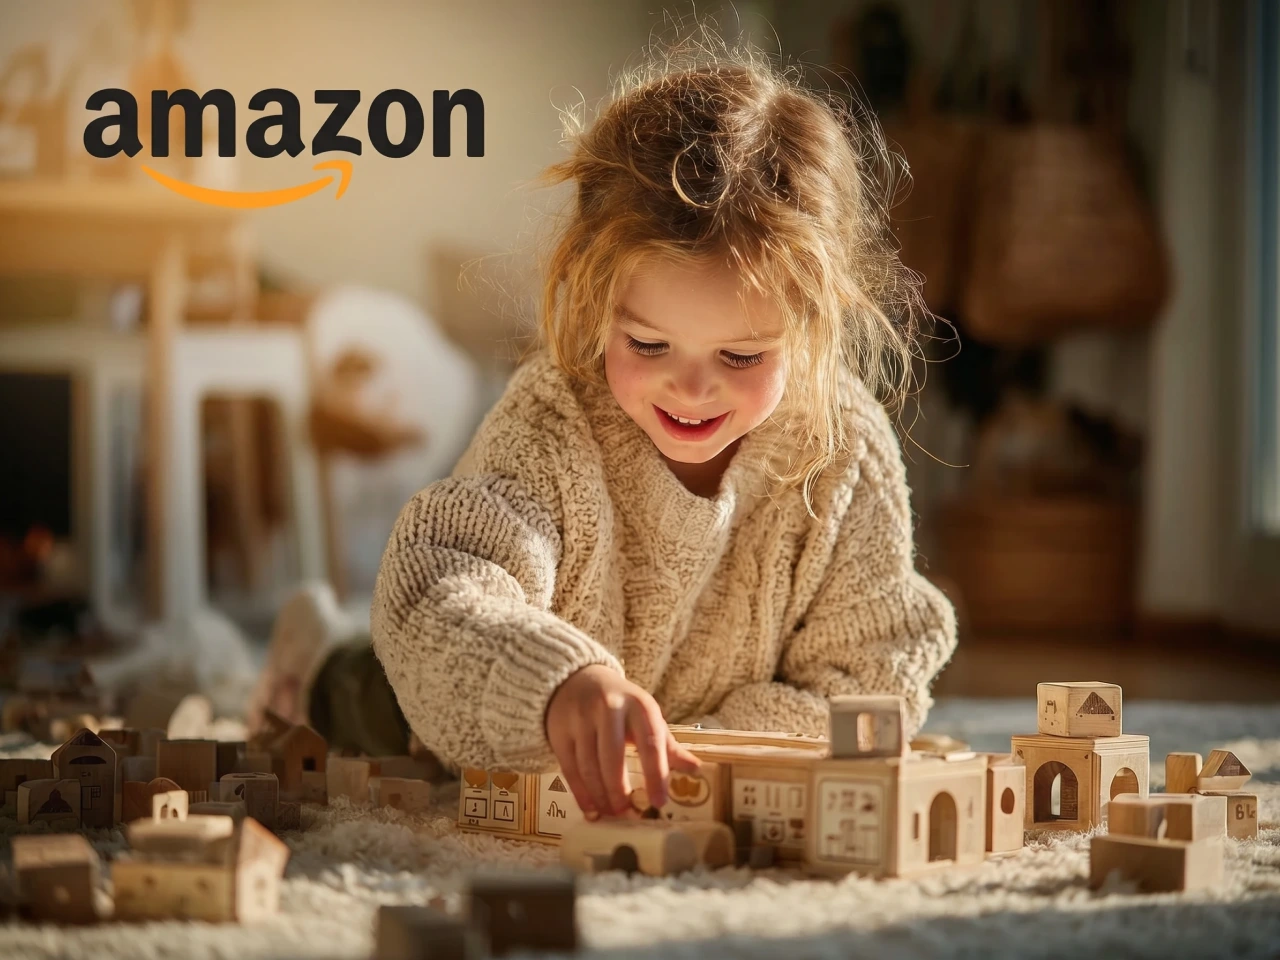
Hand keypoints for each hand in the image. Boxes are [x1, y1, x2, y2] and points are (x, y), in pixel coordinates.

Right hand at [544, 664, 700, 818]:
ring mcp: (580, 719)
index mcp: (638, 705)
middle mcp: (608, 708)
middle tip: (628, 815)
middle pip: (613, 758)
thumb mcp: (646, 716)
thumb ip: (668, 745)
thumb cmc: (621, 704)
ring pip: (589, 767)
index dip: (655, 775)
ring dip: (600, 797)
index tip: (659, 802)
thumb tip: (696, 769)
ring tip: (611, 815)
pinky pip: (570, 769)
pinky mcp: (559, 731)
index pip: (649, 743)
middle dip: (620, 792)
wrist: (577, 679)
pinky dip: (581, 794)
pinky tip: (591, 810)